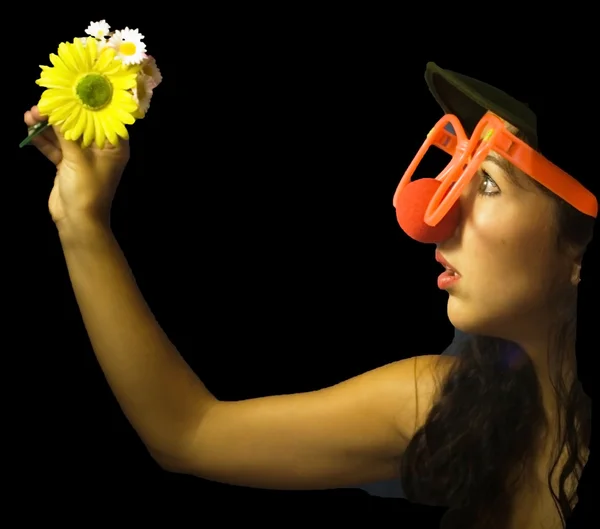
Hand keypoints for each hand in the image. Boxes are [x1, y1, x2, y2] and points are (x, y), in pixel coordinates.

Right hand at [23, 105, 129, 230]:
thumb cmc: (86, 190)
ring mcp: (83, 158)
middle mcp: (100, 150)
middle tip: (40, 104)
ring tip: (29, 115)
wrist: (77, 221)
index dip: (85, 104)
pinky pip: (56, 147)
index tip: (68, 91)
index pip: (102, 118)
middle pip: (79, 124)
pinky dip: (43, 140)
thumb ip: (65, 132)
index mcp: (113, 147)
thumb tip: (56, 107)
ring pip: (64, 135)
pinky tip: (30, 130)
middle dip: (59, 114)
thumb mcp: (77, 158)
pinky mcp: (68, 165)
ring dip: (47, 126)